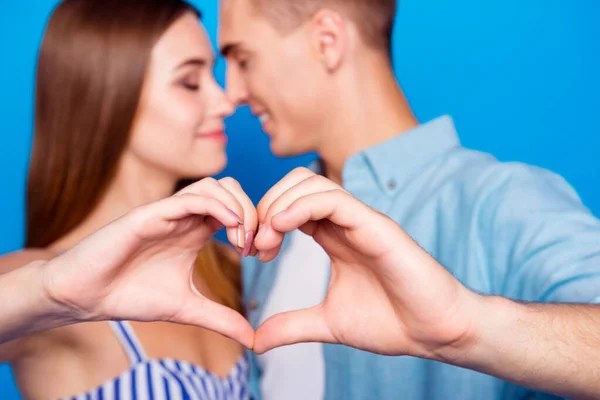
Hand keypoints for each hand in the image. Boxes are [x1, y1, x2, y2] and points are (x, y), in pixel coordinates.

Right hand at [40, 177, 256, 348]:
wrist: (87, 296)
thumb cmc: (131, 295)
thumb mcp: (187, 308)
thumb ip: (220, 318)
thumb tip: (253, 339)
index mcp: (195, 231)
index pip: (236, 208)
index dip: (256, 225)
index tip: (261, 255)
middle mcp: (185, 216)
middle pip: (231, 189)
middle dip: (252, 211)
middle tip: (254, 245)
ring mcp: (168, 212)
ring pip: (214, 186)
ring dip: (238, 208)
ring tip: (242, 240)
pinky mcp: (150, 214)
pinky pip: (190, 198)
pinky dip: (216, 206)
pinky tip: (229, 229)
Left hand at [252, 168, 481, 358]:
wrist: (434, 332)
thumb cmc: (390, 322)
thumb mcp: (327, 323)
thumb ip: (292, 326)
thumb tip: (255, 341)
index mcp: (333, 236)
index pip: (290, 205)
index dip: (264, 220)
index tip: (254, 252)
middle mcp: (345, 222)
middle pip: (296, 184)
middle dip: (266, 206)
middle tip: (256, 244)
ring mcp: (361, 220)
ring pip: (312, 183)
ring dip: (279, 204)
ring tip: (267, 239)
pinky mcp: (376, 225)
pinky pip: (334, 199)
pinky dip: (301, 205)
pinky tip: (282, 226)